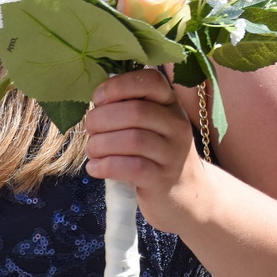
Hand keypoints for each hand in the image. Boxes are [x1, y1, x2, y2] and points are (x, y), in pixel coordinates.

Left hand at [84, 68, 206, 234]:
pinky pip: (131, 167)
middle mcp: (177, 125)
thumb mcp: (152, 125)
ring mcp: (173, 153)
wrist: (186, 195)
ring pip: (132, 139)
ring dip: (101, 144)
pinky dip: (106, 166)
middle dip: (102, 118)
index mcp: (171, 104)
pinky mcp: (163, 179)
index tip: (98, 98)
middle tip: (90, 129)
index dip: (119, 86)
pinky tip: (95, 168)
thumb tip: (97, 100)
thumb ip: (130, 107)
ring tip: (91, 151)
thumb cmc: (157, 155)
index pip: (151, 81)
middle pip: (135, 111)